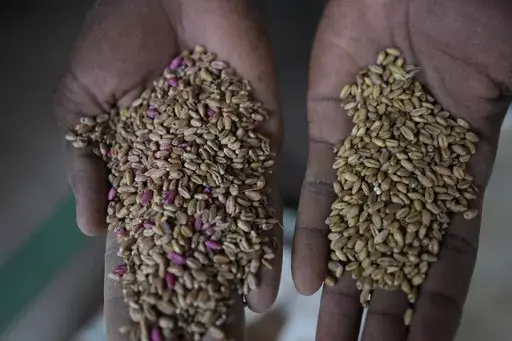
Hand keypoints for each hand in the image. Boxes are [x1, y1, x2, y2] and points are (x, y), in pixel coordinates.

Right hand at [54, 1, 281, 339]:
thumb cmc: (116, 35)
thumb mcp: (82, 104)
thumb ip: (87, 164)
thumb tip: (92, 229)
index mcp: (148, 159)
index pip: (148, 223)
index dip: (150, 264)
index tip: (153, 305)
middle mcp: (191, 162)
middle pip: (197, 230)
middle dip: (205, 274)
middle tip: (212, 322)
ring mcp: (228, 150)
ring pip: (236, 218)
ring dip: (242, 264)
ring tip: (249, 311)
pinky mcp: (260, 135)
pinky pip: (264, 187)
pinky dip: (266, 228)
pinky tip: (270, 269)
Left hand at [293, 0, 511, 339]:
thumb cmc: (474, 18)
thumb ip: (502, 141)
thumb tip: (489, 199)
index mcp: (456, 174)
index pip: (445, 257)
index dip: (434, 306)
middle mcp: (406, 176)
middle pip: (392, 260)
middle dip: (379, 314)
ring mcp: (365, 157)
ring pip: (351, 237)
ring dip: (343, 291)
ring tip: (329, 339)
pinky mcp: (328, 133)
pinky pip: (319, 195)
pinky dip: (314, 237)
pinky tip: (309, 281)